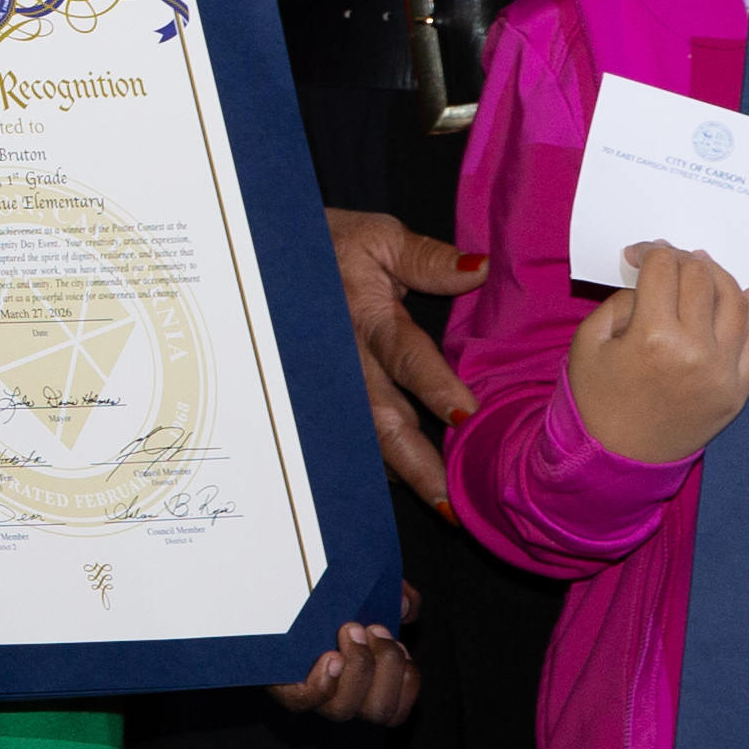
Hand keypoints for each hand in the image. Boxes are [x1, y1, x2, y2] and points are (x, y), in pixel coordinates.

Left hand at [273, 585, 420, 723]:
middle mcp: (343, 698)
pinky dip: (322, 683)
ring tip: (349, 629)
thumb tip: (406, 604)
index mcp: (368, 686)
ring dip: (358, 668)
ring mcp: (314, 696)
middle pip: (379, 711)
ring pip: (344, 709)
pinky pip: (304, 700)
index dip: (407, 684)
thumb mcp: (368, 593)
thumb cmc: (329, 603)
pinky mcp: (284, 686)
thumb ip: (394, 596)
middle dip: (387, 666)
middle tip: (373, 628)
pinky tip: (331, 657)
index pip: (396, 711)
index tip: (403, 647)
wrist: (273, 600)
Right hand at [330, 206, 486, 506]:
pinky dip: (379, 470)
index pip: (405, 354)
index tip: (466, 417)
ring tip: (444, 510)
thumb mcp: (378, 238)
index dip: (435, 386)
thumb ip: (427, 259)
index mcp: (366, 316)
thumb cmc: (333, 246)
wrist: (266, 255)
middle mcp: (348, 361)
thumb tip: (481, 269)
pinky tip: (407, 492)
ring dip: (402, 475)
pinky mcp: (323, 399)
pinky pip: (350, 439)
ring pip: (367, 439)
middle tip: (453, 503)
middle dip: (418, 462)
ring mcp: (332, 386)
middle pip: (384, 418)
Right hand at [565, 239, 748, 467]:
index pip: (664, 269)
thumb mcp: (590, 342)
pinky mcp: (738, 390)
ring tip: (703, 269)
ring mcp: (724, 373)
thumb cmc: (597, 399)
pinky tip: (744, 295)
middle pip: (701, 279)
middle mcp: (696, 351)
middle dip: (682, 259)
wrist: (617, 457)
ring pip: (736, 302)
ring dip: (719, 277)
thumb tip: (655, 284)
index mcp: (653, 337)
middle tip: (667, 260)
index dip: (650, 251)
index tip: (638, 254)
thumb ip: (622, 303)